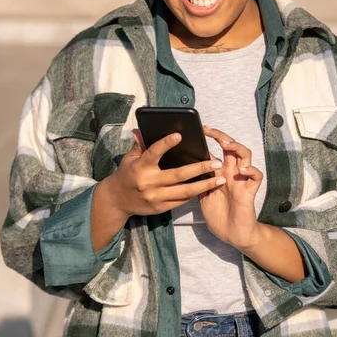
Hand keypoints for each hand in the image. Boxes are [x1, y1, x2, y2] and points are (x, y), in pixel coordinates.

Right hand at [103, 129, 224, 218]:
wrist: (117, 201)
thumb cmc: (127, 174)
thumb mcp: (130, 158)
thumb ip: (140, 145)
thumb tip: (141, 129)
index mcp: (141, 167)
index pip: (154, 153)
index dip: (166, 144)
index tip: (179, 135)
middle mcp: (149, 183)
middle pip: (179, 175)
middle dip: (200, 168)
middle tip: (216, 162)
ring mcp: (155, 197)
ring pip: (185, 191)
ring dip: (204, 185)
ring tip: (220, 179)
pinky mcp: (160, 208)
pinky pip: (181, 201)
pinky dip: (195, 194)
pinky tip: (207, 188)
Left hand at [199, 126, 262, 249]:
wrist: (232, 235)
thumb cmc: (218, 216)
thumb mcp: (202, 196)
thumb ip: (198, 181)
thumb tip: (183, 168)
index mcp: (218, 173)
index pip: (215, 151)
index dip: (208, 140)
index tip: (198, 131)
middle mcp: (230, 173)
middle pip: (230, 147)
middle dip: (221, 136)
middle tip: (210, 130)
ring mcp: (241, 180)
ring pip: (245, 155)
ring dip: (236, 147)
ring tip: (226, 145)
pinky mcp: (250, 190)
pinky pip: (256, 175)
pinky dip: (250, 169)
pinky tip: (242, 170)